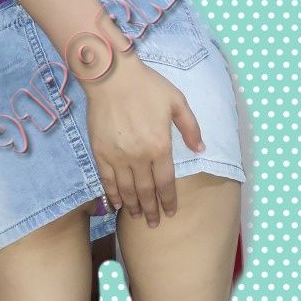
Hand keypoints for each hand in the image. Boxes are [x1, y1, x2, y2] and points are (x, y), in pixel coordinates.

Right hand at [85, 55, 204, 226]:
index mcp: (160, 146)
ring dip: (133, 206)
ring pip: (126, 190)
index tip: (170, 213)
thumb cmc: (147, 86)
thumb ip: (190, 127)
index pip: (166, 183)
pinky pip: (107, 181)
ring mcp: (118, 157)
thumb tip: (200, 148)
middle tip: (154, 224)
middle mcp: (139, 157)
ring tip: (137, 217)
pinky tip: (116, 204)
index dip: (168, 200)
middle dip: (152, 210)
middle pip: (146, 192)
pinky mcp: (100, 153)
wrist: (111, 76)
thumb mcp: (177, 101)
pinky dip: (112, 195)